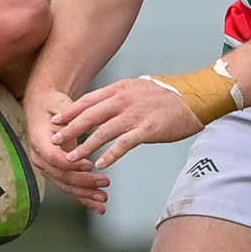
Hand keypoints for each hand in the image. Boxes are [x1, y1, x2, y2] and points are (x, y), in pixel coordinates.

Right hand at [23, 87, 111, 212]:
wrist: (43, 107)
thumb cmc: (53, 105)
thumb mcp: (62, 106)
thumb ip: (71, 119)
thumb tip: (78, 127)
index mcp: (39, 141)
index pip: (55, 158)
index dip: (72, 164)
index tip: (89, 166)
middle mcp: (40, 157)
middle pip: (62, 176)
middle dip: (84, 183)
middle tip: (104, 183)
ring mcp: (47, 167)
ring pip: (66, 185)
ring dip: (85, 194)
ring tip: (103, 198)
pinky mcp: (56, 172)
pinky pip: (69, 187)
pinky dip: (84, 197)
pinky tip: (97, 205)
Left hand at [50, 76, 202, 171]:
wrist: (195, 98)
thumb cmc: (169, 96)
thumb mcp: (140, 88)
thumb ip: (122, 96)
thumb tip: (108, 102)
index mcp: (121, 89)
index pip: (88, 100)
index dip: (70, 112)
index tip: (55, 121)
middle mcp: (124, 100)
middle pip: (90, 115)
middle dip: (70, 129)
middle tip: (55, 140)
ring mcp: (135, 114)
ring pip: (103, 131)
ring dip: (85, 145)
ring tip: (72, 157)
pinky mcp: (147, 129)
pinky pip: (124, 143)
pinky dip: (111, 154)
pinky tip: (101, 164)